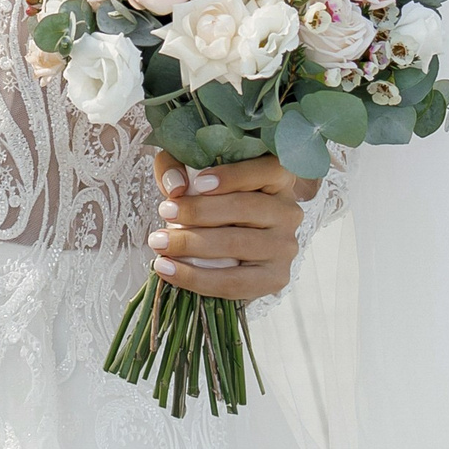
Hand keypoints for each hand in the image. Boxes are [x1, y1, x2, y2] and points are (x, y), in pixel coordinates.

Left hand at [145, 153, 320, 302]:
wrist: (219, 242)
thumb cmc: (207, 198)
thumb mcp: (189, 172)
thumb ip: (176, 167)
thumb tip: (176, 187)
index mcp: (278, 178)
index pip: (266, 170)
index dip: (234, 176)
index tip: (198, 183)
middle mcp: (289, 211)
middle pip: (246, 208)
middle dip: (200, 211)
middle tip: (165, 212)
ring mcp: (285, 247)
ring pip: (238, 245)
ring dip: (192, 244)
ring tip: (159, 243)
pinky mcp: (275, 278)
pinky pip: (234, 282)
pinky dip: (196, 277)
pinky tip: (167, 269)